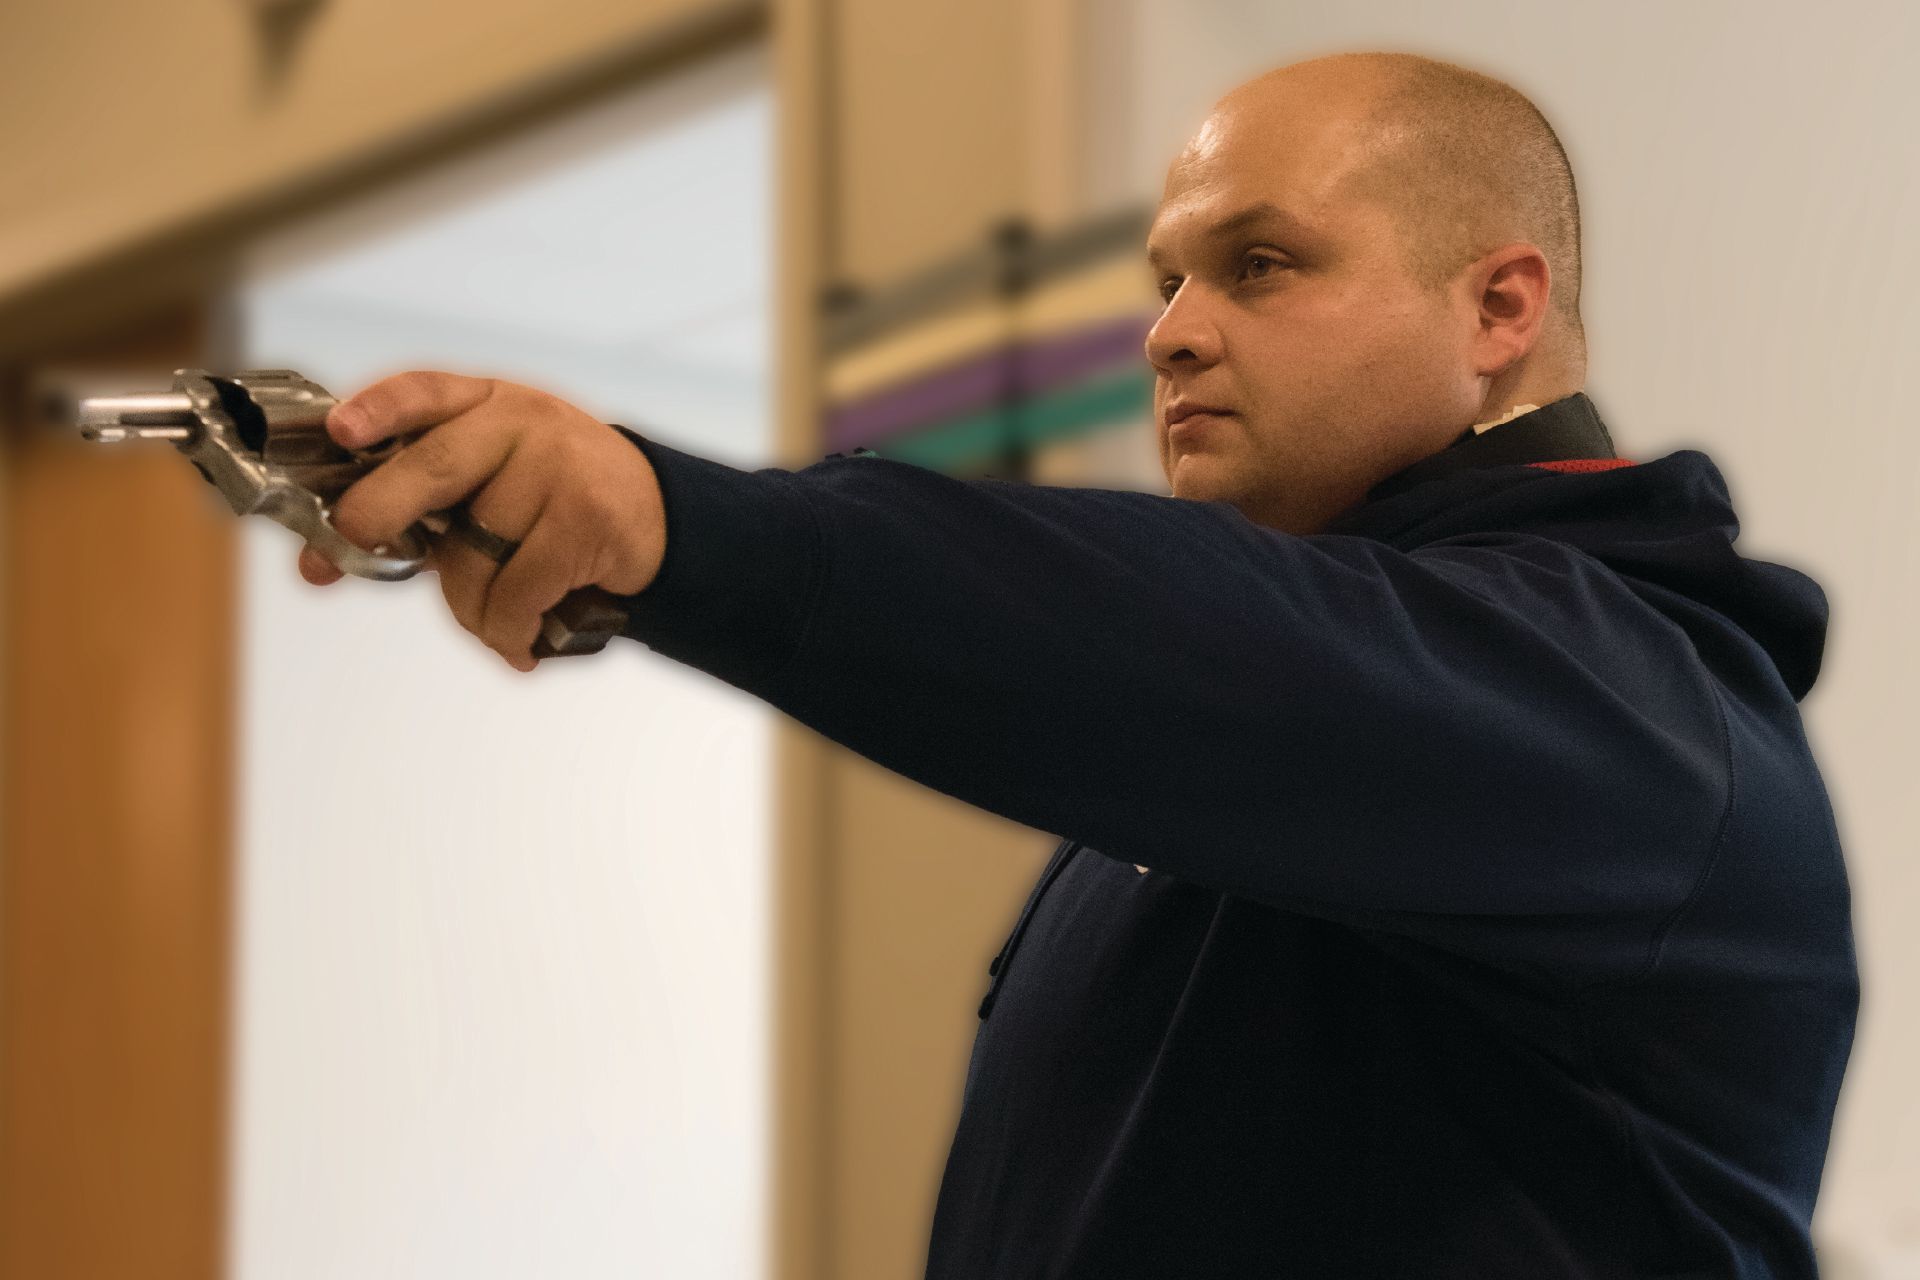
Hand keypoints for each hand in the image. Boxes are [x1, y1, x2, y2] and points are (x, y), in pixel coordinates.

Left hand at [297, 371, 665, 672]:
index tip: (340, 431)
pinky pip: (516, 593)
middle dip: (379, 512)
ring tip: (488, 623)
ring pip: (471, 554)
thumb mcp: (495, 471)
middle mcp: (521, 423)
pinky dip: (508, 630)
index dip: (378, 410)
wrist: (657, 514)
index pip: (424, 392)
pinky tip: (520, 642)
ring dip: (468, 609)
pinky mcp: (585, 519)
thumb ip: (423, 498)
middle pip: (433, 468)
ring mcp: (557, 468)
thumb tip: (326, 557)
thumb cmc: (553, 497)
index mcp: (485, 403)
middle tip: (348, 547)